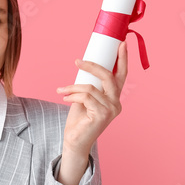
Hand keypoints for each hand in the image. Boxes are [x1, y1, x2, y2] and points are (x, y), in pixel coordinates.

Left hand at [55, 39, 128, 156]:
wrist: (74, 141)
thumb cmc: (79, 120)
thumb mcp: (85, 98)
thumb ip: (90, 85)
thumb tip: (85, 65)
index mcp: (115, 98)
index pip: (121, 76)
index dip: (122, 59)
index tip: (121, 43)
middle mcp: (116, 103)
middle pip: (108, 76)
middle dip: (92, 66)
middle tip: (77, 61)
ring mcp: (111, 110)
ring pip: (90, 88)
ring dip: (73, 87)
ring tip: (62, 90)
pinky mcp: (102, 115)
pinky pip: (85, 97)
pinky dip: (72, 95)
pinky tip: (65, 98)